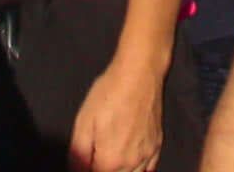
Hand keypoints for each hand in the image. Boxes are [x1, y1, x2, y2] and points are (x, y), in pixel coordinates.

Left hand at [66, 50, 166, 171]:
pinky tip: (129, 163)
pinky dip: (137, 171)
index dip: (86, 170)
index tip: (85, 160)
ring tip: (110, 159)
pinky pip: (148, 170)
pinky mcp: (157, 145)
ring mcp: (147, 155)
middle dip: (102, 169)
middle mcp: (131, 164)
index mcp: (110, 161)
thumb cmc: (109, 93)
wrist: (140, 72)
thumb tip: (76, 170)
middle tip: (95, 157)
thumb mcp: (83, 121)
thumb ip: (78, 153)